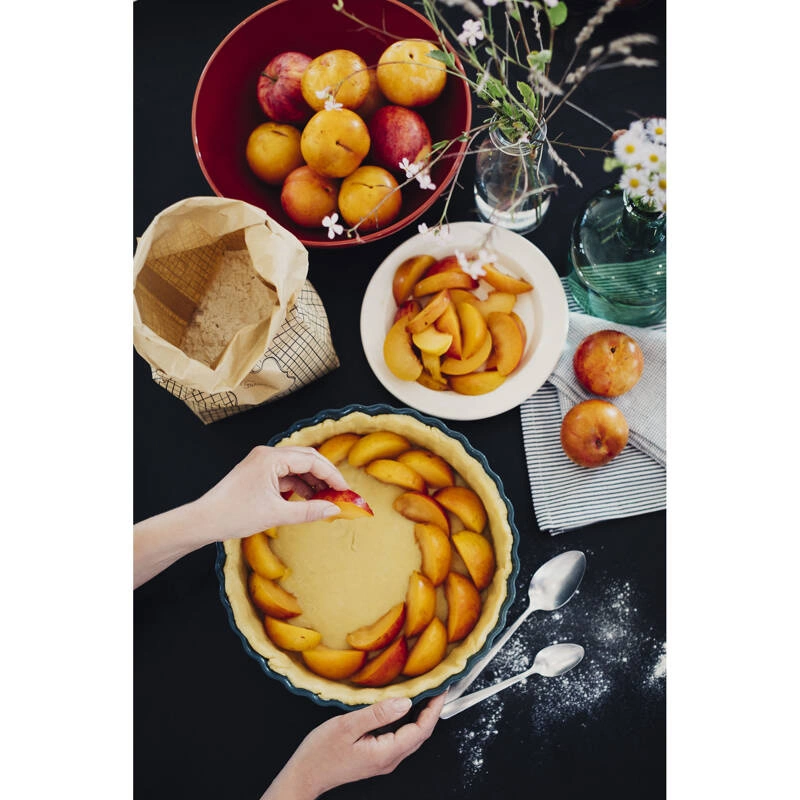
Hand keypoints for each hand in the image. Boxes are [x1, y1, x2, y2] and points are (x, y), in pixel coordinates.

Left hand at [198, 445, 349, 541]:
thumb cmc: (234, 514)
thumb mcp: (276, 514)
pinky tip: (308, 499)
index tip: (345, 490)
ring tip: (326, 499)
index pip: (311, 460)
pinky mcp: (259, 472)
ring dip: (312, 481)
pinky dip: (299, 485)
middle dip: (325, 475)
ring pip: (296, 466)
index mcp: (271, 458)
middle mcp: (267, 454)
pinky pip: (286, 474)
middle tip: (340, 492)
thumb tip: (334, 509)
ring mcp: (262, 462)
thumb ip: (309, 511)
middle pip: (306, 458)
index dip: (331, 475)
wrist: (203, 520)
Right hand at [262, 693, 446, 799]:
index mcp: (386, 753)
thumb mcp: (347, 726)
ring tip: (425, 693)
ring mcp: (384, 760)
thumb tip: (405, 702)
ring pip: (412, 737)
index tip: (441, 688)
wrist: (305, 775)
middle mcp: (389, 760)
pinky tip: (404, 708)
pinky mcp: (377, 757)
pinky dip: (408, 722)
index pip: (421, 730)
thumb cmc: (321, 752)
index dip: (434, 709)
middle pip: (420, 735)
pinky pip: (400, 738)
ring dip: (422, 716)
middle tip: (437, 686)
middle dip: (432, 711)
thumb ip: (378, 714)